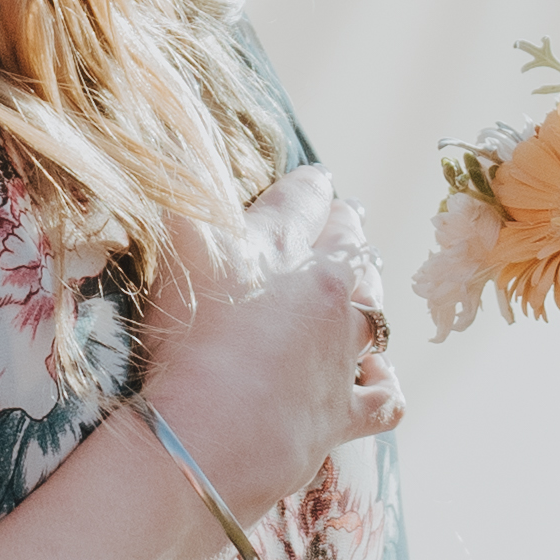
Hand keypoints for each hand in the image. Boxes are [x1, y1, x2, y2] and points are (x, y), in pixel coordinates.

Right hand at [141, 166, 405, 520]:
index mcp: (284, 248)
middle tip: (342, 222)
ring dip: (368, 299)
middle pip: (351, 249)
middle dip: (346, 231)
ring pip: (375, 313)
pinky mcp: (344, 413)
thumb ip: (179, 185)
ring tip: (360, 292)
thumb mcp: (176, 243)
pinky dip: (382, 385)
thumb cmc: (188, 337)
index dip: (309, 187)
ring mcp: (341, 356)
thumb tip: (175, 126)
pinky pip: (384, 397)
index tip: (314, 180)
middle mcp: (326, 295)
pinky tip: (376, 378)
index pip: (306, 199)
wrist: (208, 433)